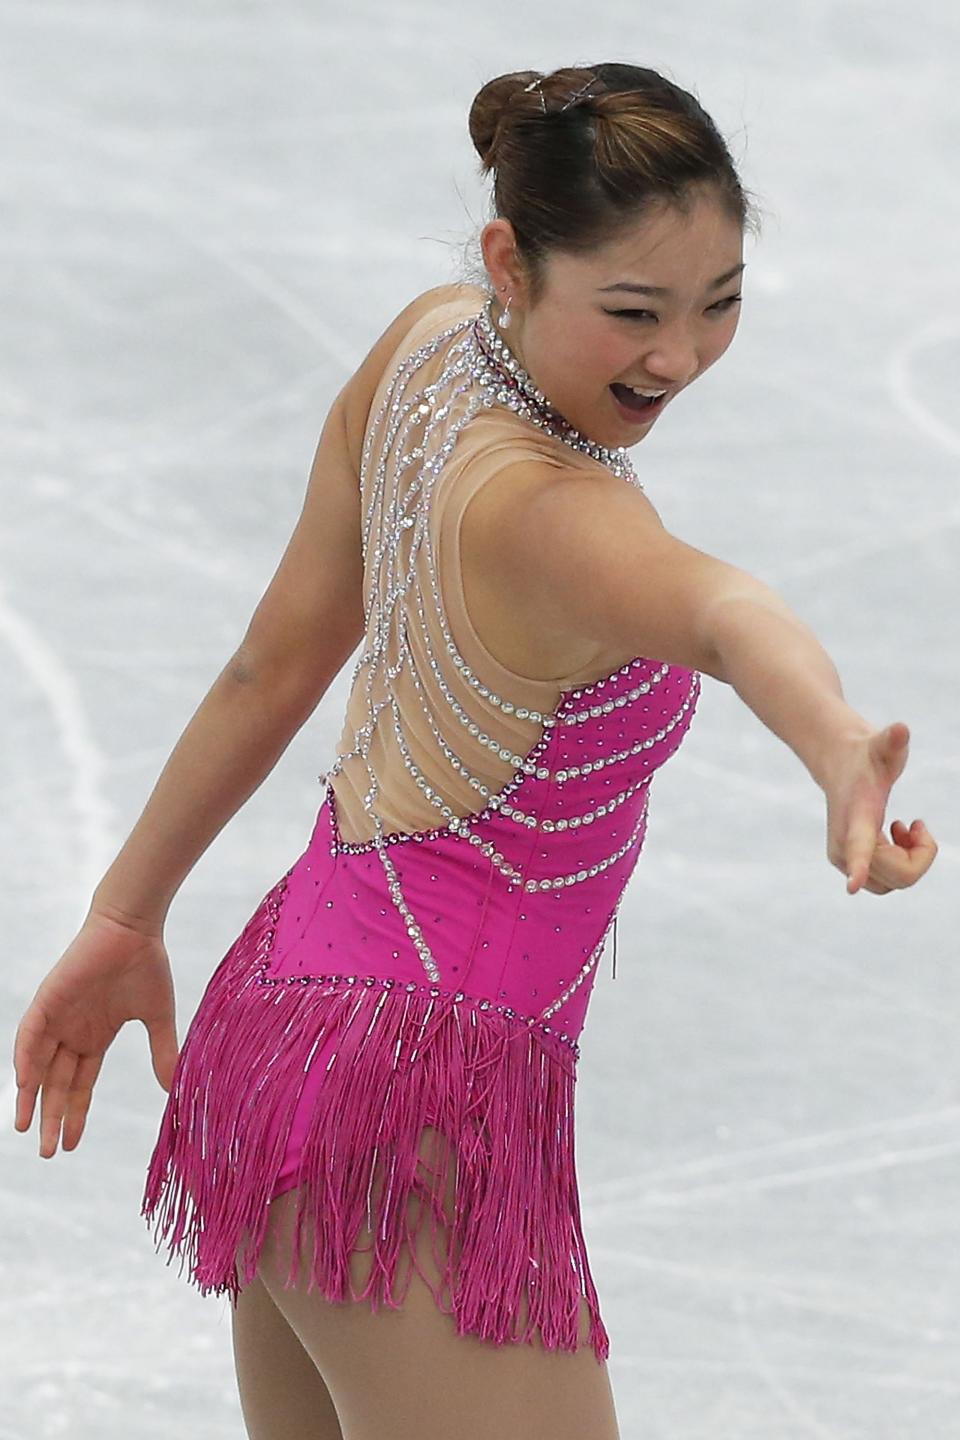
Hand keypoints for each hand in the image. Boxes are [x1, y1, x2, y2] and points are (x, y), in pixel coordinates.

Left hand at [12, 911, 178, 1157]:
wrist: (134, 927)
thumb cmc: (147, 965)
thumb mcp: (157, 1018)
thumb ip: (161, 1051)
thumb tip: (173, 1088)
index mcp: (95, 1036)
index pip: (80, 1084)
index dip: (75, 1114)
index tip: (70, 1145)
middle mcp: (72, 1031)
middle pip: (57, 1083)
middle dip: (52, 1117)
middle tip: (48, 1152)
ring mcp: (58, 1016)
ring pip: (38, 1064)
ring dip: (31, 1096)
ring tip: (26, 1128)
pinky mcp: (48, 999)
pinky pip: (31, 1033)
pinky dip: (26, 1057)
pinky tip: (26, 1082)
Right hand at [823, 722, 937, 894]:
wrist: (837, 762)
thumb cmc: (867, 754)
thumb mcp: (883, 745)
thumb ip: (892, 740)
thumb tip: (902, 729)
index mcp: (855, 818)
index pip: (857, 845)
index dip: (858, 866)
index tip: (853, 884)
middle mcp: (844, 846)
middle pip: (899, 876)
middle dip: (921, 856)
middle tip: (916, 824)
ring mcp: (844, 860)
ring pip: (895, 883)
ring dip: (912, 860)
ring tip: (905, 828)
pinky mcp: (849, 864)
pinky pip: (888, 882)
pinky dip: (903, 864)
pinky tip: (898, 835)